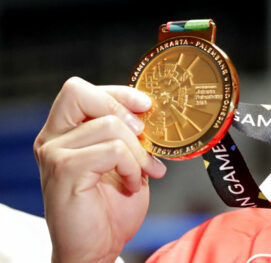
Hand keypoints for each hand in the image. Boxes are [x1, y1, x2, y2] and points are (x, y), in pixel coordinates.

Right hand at [34, 77, 166, 262]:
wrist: (97, 249)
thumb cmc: (110, 207)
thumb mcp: (125, 159)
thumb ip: (128, 133)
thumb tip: (151, 110)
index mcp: (63, 131)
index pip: (81, 90)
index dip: (117, 92)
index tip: (146, 106)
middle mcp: (52, 139)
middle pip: (80, 93)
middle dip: (121, 109)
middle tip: (144, 135)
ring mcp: (54, 154)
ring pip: (109, 125)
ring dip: (137, 150)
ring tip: (142, 173)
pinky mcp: (64, 171)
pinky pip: (112, 151)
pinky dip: (131, 166)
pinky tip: (131, 184)